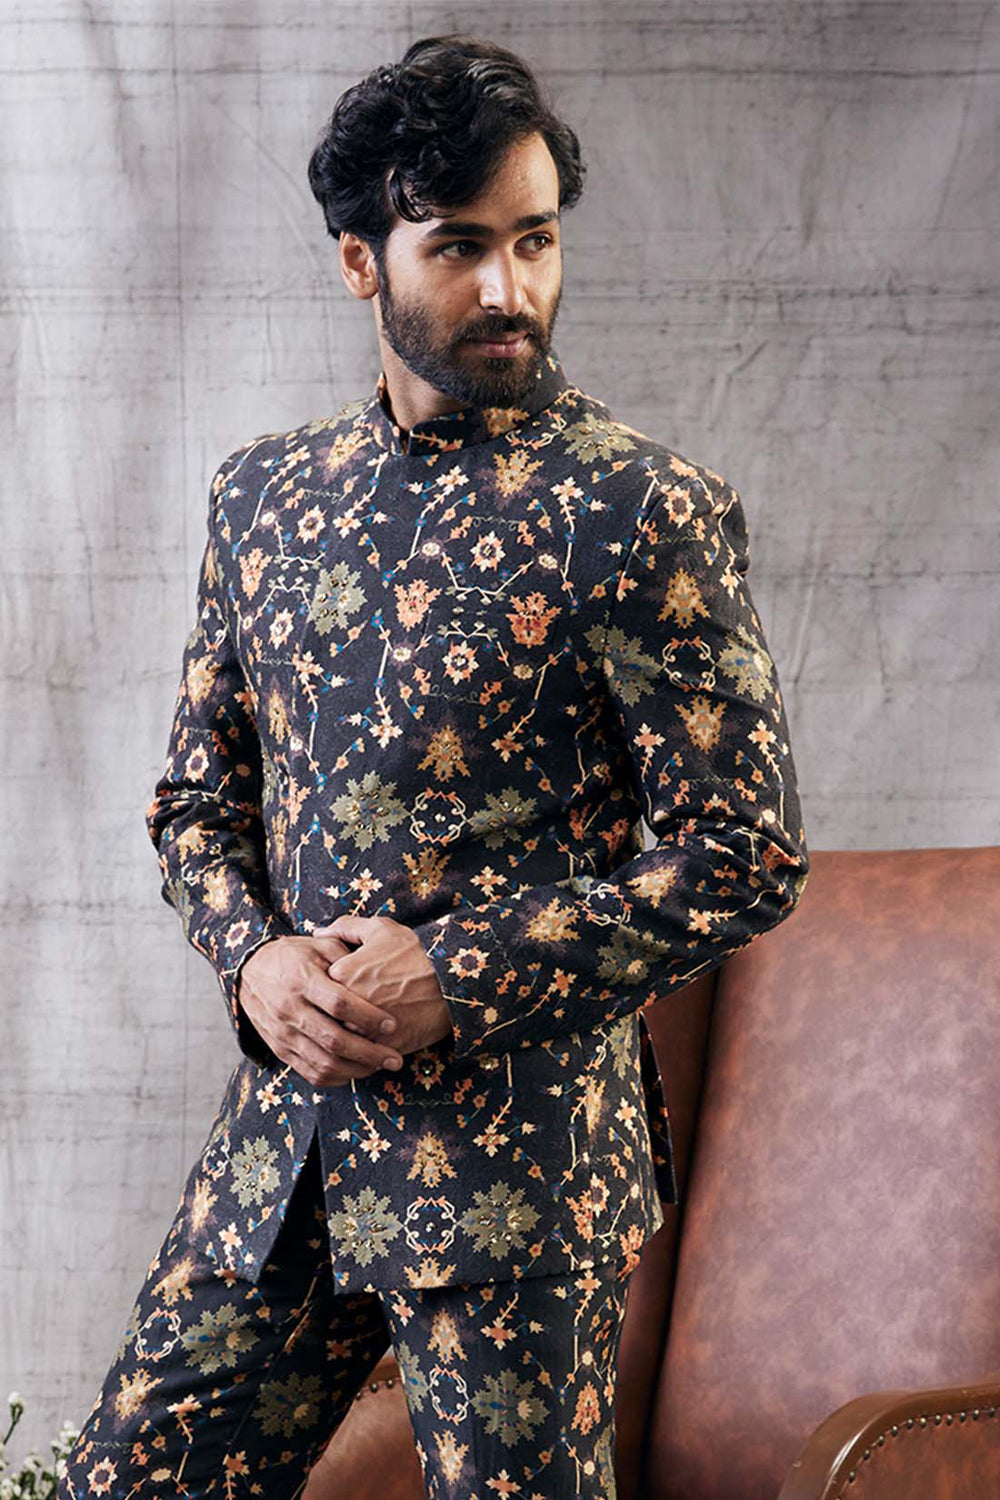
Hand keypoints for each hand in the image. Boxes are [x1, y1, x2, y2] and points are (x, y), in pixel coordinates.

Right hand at [238, 933, 406, 1088]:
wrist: (249, 971)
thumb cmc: (293, 956)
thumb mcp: (318, 945)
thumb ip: (347, 957)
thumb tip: (378, 973)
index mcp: (301, 979)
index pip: (339, 1004)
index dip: (368, 1017)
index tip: (392, 1024)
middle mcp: (289, 1009)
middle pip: (334, 1040)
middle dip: (369, 1053)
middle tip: (395, 1059)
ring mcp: (283, 1033)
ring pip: (323, 1063)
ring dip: (356, 1069)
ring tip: (379, 1066)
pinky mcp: (280, 1049)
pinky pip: (310, 1072)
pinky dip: (336, 1077)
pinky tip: (356, 1071)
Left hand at [313, 914, 452, 1057]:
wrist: (454, 980)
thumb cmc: (417, 951)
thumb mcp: (381, 929)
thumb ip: (345, 927)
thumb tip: (319, 933)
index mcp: (342, 973)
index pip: (321, 988)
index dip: (332, 988)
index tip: (346, 987)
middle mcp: (348, 1003)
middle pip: (328, 1017)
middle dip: (335, 1017)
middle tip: (351, 1012)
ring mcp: (364, 1028)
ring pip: (342, 1041)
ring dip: (347, 1040)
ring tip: (360, 1033)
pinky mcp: (382, 1047)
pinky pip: (363, 1058)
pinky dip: (364, 1056)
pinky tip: (373, 1048)